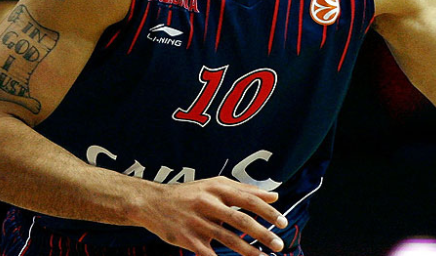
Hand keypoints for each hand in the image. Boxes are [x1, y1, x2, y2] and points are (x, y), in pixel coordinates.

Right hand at [132, 176, 288, 255]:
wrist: (152, 202)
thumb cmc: (190, 193)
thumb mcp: (215, 185)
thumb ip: (245, 190)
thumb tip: (274, 195)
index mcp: (217, 188)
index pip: (248, 199)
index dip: (267, 211)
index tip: (283, 222)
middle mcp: (207, 203)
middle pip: (240, 219)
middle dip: (262, 233)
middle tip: (279, 244)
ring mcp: (196, 222)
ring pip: (227, 238)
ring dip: (248, 251)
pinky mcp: (187, 239)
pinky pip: (208, 253)